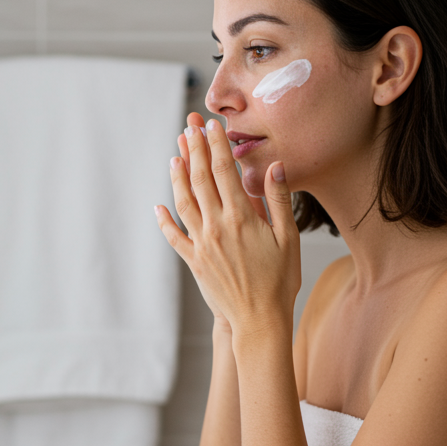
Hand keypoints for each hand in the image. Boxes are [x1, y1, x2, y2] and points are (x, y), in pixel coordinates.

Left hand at [155, 112, 301, 338]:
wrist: (259, 321)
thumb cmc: (280, 281)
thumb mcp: (288, 239)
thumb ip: (278, 201)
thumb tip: (275, 166)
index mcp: (242, 218)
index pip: (225, 171)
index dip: (217, 145)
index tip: (212, 125)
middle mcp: (217, 227)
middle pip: (200, 180)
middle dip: (194, 150)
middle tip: (189, 127)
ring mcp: (202, 244)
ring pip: (184, 203)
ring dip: (177, 177)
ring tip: (175, 155)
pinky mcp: (193, 262)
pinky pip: (174, 237)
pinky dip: (164, 220)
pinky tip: (158, 207)